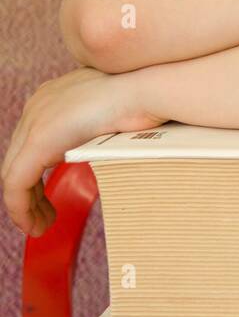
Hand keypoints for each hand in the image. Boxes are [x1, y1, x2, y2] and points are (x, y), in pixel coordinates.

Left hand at [1, 67, 166, 237]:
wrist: (148, 90)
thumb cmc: (144, 101)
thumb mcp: (113, 115)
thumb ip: (98, 129)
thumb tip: (106, 146)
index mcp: (53, 97)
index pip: (31, 144)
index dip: (36, 175)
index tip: (47, 198)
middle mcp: (37, 105)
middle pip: (18, 159)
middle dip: (29, 194)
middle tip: (43, 218)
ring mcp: (35, 120)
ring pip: (13, 173)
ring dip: (25, 206)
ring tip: (39, 226)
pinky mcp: (38, 141)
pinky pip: (16, 183)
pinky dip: (21, 208)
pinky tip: (34, 224)